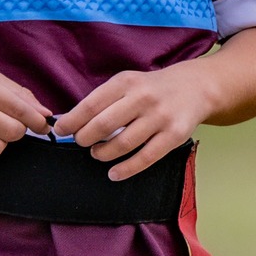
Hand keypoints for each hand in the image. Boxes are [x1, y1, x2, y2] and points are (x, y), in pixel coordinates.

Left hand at [55, 61, 215, 180]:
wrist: (195, 87)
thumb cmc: (152, 89)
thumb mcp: (127, 83)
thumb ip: (103, 100)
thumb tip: (71, 123)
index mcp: (126, 83)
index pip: (90, 105)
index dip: (71, 121)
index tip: (60, 130)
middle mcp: (143, 98)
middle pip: (103, 125)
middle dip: (84, 138)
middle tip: (81, 143)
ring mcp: (160, 117)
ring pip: (122, 144)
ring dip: (103, 153)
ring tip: (97, 153)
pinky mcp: (173, 136)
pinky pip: (145, 158)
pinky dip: (125, 169)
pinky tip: (113, 173)